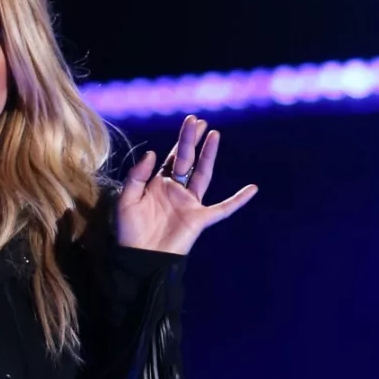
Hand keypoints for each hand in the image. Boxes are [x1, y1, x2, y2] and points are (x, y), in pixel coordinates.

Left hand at [115, 114, 258, 254]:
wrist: (140, 258)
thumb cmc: (130, 230)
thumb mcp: (127, 199)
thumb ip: (137, 176)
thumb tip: (153, 152)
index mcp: (159, 183)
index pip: (172, 157)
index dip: (181, 140)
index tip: (190, 121)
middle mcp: (176, 190)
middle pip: (187, 160)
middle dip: (192, 140)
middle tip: (200, 121)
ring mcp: (190, 203)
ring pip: (203, 175)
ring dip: (209, 156)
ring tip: (215, 135)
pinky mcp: (199, 218)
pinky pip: (223, 208)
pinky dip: (238, 200)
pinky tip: (252, 189)